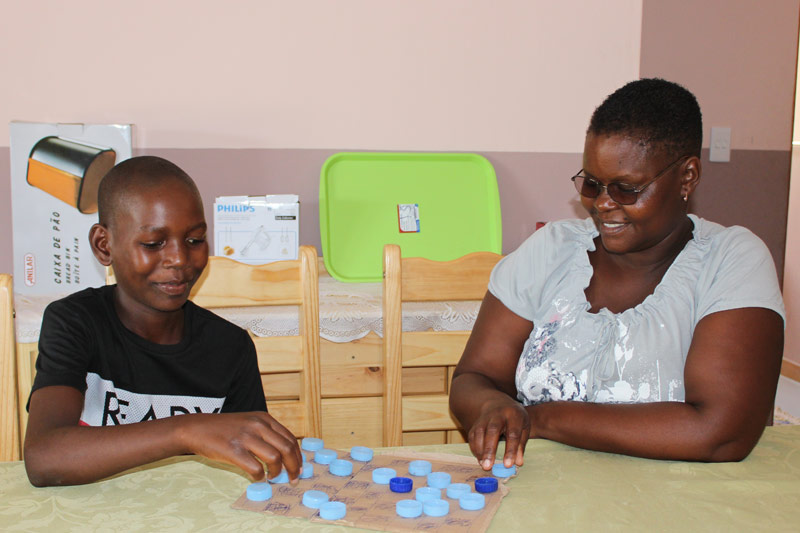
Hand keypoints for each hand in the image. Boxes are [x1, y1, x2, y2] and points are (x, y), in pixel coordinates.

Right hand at [176, 412, 302, 481]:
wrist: (197, 428)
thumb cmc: (225, 428)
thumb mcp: (249, 422)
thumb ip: (267, 434)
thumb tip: (286, 454)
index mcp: (264, 419)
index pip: (290, 438)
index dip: (298, 456)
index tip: (299, 468)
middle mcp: (258, 425)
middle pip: (287, 448)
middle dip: (294, 467)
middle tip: (293, 479)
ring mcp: (246, 437)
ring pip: (275, 458)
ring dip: (277, 472)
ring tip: (272, 477)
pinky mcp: (234, 450)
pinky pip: (255, 468)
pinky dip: (260, 476)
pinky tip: (257, 477)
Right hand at [468, 397, 530, 469]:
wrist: (499, 403)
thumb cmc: (515, 418)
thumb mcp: (524, 427)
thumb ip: (521, 445)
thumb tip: (518, 463)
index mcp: (514, 415)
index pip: (513, 433)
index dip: (511, 450)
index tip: (508, 465)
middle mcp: (498, 414)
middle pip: (493, 430)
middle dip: (490, 449)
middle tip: (488, 466)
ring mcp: (485, 417)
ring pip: (480, 432)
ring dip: (480, 449)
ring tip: (483, 464)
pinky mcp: (476, 422)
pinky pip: (472, 434)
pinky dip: (474, 447)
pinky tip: (479, 458)